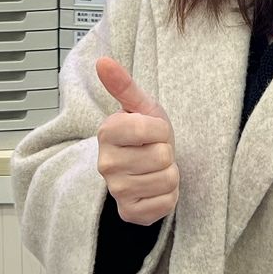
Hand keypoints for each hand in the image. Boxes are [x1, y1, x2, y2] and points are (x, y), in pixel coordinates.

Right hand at [95, 56, 177, 225]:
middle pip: (162, 156)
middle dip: (167, 153)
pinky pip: (167, 203)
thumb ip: (123, 84)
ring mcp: (116, 191)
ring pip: (167, 180)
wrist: (142, 170)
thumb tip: (103, 60)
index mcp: (107, 132)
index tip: (152, 132)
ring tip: (155, 169)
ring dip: (170, 174)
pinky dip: (169, 196)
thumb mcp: (140, 107)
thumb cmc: (144, 134)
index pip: (154, 129)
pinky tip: (156, 188)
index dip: (162, 130)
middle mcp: (106, 164)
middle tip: (154, 152)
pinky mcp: (130, 213)